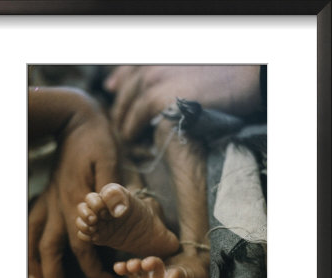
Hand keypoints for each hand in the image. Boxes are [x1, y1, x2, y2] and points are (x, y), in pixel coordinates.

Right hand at [28, 113, 118, 277]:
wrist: (74, 120)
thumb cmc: (97, 140)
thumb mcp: (111, 160)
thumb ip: (113, 188)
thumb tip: (118, 209)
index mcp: (78, 203)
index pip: (86, 247)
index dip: (95, 270)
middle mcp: (59, 207)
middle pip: (54, 253)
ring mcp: (48, 202)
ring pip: (35, 243)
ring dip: (38, 269)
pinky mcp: (44, 196)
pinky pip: (30, 227)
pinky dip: (27, 247)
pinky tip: (30, 262)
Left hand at [105, 65, 261, 140]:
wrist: (246, 79)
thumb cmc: (226, 77)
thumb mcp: (193, 69)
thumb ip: (172, 74)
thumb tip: (160, 88)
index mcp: (161, 58)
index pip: (131, 68)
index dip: (119, 80)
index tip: (112, 89)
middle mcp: (154, 65)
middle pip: (126, 87)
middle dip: (119, 106)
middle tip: (118, 123)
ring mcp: (156, 79)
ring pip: (127, 102)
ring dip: (123, 120)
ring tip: (124, 135)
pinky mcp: (161, 97)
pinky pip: (136, 116)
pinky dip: (130, 127)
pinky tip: (130, 138)